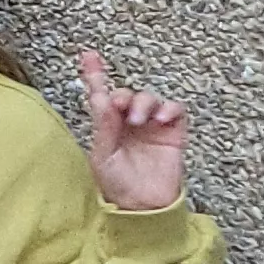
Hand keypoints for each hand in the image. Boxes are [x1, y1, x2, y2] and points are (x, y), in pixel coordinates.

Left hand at [75, 51, 193, 210]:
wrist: (144, 208)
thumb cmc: (118, 185)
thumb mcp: (103, 156)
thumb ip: (104, 127)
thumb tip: (103, 97)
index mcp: (108, 126)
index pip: (101, 95)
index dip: (95, 74)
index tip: (88, 55)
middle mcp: (129, 122)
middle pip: (128, 94)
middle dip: (125, 96)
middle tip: (122, 109)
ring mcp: (152, 126)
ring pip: (150, 98)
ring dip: (144, 102)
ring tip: (139, 120)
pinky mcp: (173, 134)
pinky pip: (175, 111)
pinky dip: (170, 108)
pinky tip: (162, 117)